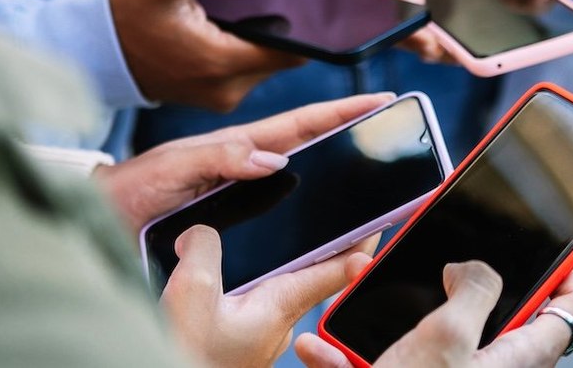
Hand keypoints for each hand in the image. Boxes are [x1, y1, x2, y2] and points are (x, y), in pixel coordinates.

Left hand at [95, 93, 395, 232]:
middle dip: (353, 135)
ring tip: (377, 176)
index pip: (299, 125)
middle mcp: (247, 167)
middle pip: (312, 147)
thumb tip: (276, 159)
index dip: (339, 111)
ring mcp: (245, 192)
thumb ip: (221, 158)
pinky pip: (287, 212)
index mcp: (236, 147)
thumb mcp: (173, 167)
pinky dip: (314, 212)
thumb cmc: (131, 188)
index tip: (377, 98)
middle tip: (392, 130)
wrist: (100, 218)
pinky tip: (334, 227)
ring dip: (339, 174)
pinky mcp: (239, 220)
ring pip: (304, 179)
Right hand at [109, 0, 305, 110]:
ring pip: (265, 52)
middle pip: (284, 49)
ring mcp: (223, 95)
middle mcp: (230, 88)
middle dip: (288, 6)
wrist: (93, 53)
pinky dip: (245, 28)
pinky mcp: (216, 92)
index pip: (296, 49)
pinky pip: (245, 58)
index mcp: (223, 63)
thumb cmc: (128, 12)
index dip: (316, 14)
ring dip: (263, 14)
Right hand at [162, 225, 378, 366]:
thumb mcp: (192, 294)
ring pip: (276, 291)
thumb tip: (202, 231)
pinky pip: (250, 307)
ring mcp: (259, 335)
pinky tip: (225, 279)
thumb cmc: (189, 356)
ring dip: (279, 267)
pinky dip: (248, 287)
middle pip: (308, 275)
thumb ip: (204, 249)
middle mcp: (278, 322)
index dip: (359, 246)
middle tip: (330, 218)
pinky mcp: (239, 343)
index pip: (334, 270)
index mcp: (280, 305)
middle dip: (318, 248)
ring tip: (274, 241)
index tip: (382, 225)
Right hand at [295, 263, 572, 366]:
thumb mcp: (448, 336)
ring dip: (401, 316)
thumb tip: (471, 268)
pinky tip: (324, 350)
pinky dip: (360, 356)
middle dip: (464, 281)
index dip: (568, 264)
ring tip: (367, 299)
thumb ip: (474, 288)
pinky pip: (397, 360)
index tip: (545, 239)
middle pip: (504, 309)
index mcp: (525, 354)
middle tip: (440, 261)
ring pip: (439, 333)